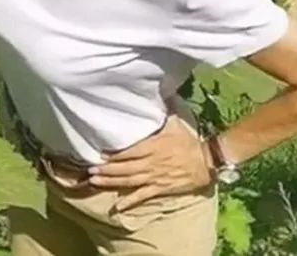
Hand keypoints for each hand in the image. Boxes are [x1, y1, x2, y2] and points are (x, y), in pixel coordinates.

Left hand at [87, 115, 213, 212]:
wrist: (207, 162)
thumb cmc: (189, 141)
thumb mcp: (176, 122)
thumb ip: (165, 107)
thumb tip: (159, 89)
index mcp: (152, 146)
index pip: (128, 151)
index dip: (113, 154)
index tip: (99, 154)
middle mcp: (150, 162)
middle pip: (124, 167)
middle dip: (106, 169)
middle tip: (89, 170)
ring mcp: (154, 177)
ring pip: (129, 181)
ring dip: (111, 182)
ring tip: (94, 182)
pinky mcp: (160, 189)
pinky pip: (142, 196)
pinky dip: (130, 202)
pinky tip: (117, 207)